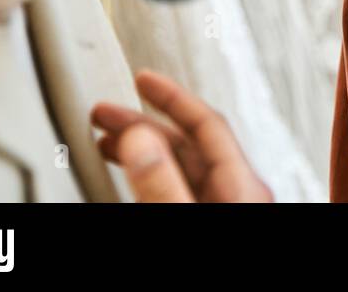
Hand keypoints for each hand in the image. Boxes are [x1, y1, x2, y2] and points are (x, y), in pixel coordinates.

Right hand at [91, 69, 273, 202]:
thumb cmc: (214, 268)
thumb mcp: (182, 214)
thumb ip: (161, 180)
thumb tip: (139, 139)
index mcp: (242, 186)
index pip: (207, 123)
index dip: (172, 96)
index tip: (142, 78)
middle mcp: (235, 194)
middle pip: (187, 143)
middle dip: (143, 123)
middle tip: (105, 113)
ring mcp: (221, 206)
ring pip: (178, 167)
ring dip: (141, 150)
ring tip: (105, 142)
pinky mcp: (205, 217)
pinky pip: (174, 187)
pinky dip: (148, 174)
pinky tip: (128, 175)